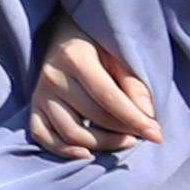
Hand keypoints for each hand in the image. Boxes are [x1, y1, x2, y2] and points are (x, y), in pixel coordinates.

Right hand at [24, 28, 165, 161]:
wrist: (64, 35)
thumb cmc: (97, 46)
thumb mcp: (117, 54)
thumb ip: (133, 83)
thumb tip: (147, 116)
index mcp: (75, 57)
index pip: (109, 98)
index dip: (134, 120)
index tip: (156, 134)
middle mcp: (53, 76)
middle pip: (92, 117)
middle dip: (123, 132)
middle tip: (142, 135)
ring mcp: (40, 93)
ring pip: (71, 133)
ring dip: (102, 144)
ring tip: (124, 141)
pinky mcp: (33, 106)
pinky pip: (43, 137)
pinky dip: (63, 151)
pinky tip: (87, 154)